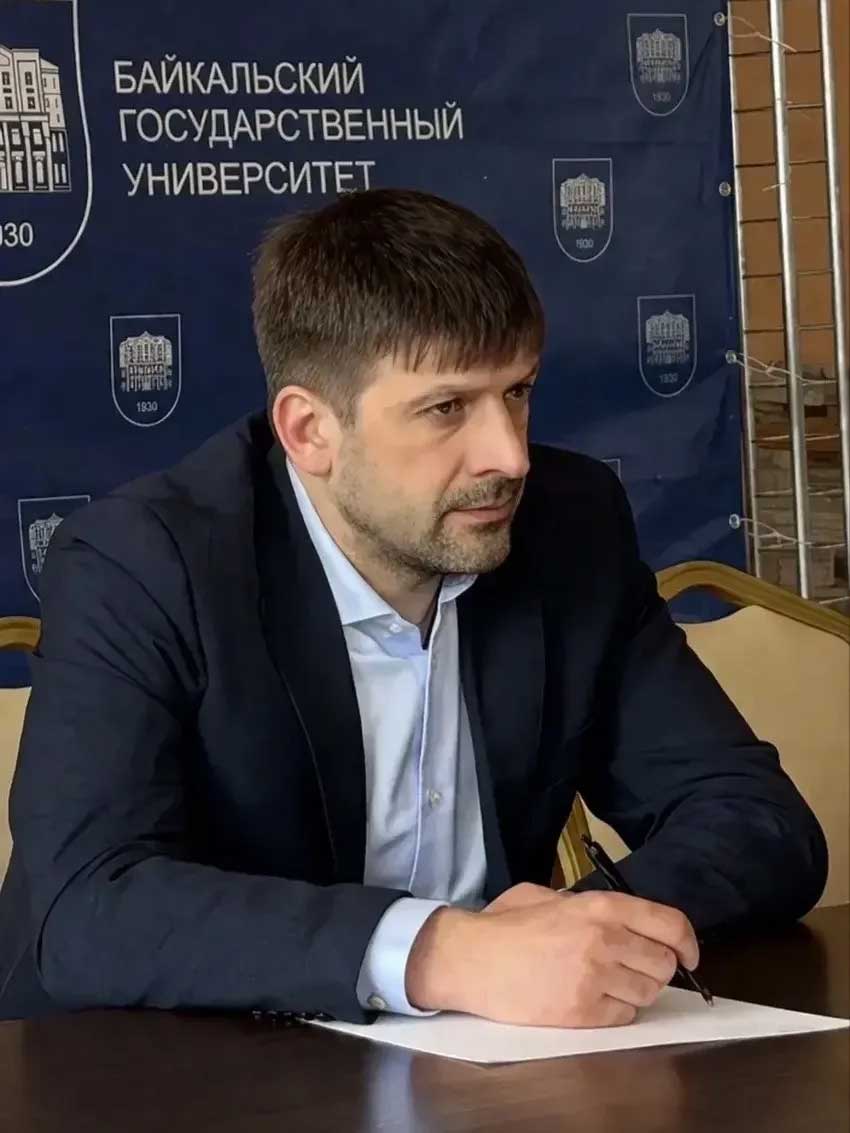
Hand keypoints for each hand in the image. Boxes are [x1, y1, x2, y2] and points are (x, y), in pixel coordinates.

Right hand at [405, 884, 697, 1027]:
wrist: (471, 958)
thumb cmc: (506, 925)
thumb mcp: (550, 896)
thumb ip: (590, 906)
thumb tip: (626, 921)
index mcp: (601, 907)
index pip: (671, 925)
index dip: (687, 943)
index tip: (688, 956)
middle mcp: (605, 940)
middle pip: (664, 965)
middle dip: (654, 969)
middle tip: (632, 969)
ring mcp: (595, 978)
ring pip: (647, 994)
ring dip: (634, 992)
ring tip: (605, 984)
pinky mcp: (582, 1012)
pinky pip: (623, 1018)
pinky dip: (615, 1012)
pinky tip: (590, 1000)